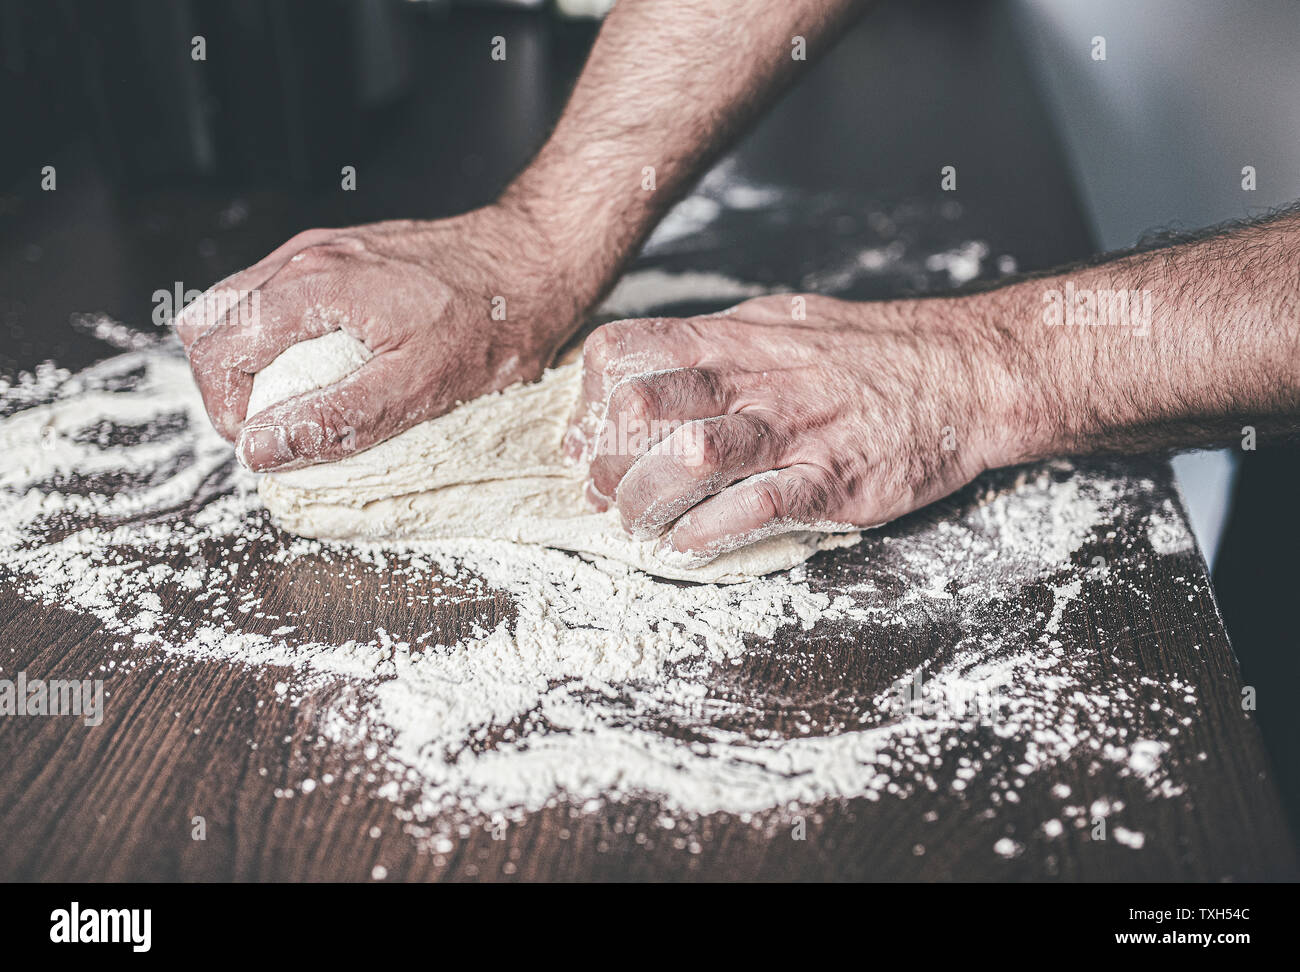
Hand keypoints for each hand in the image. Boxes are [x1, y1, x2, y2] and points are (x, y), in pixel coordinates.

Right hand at [179, 203, 592, 470]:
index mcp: (314, 286)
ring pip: (235, 305)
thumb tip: (265, 448)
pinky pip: (275, 293)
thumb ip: (337, 418)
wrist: (538, 259)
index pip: (217, 351)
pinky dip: (275, 335)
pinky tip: (320, 364)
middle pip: (209, 323)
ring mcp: (321, 249)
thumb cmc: (495, 320)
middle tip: (274, 428)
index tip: (264, 447)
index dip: (227, 411)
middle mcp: (306, 257)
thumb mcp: (421, 387)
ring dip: (246, 359)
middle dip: (225, 385)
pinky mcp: (343, 253)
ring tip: (294, 399)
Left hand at [568, 293, 1028, 565]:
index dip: (588, 398)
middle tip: (604, 490)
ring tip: (637, 523)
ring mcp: (792, 431)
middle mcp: (753, 380)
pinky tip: (685, 544)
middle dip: (605, 458)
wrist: (962, 373)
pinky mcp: (829, 481)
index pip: (625, 350)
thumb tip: (645, 373)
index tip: (587, 435)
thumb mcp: (779, 324)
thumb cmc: (866, 352)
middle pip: (641, 406)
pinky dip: (706, 534)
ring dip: (644, 501)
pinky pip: (752, 509)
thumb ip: (714, 348)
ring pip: (688, 457)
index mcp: (733, 339)